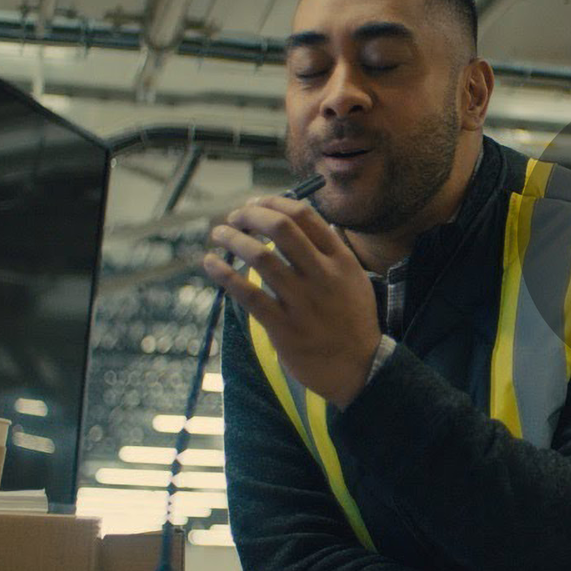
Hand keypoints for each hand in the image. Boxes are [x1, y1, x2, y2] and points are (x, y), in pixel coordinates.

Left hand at [202, 196, 380, 408]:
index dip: (273, 202)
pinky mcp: (283, 326)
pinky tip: (210, 262)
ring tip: (219, 235)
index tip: (255, 204)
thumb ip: (332, 251)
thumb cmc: (353, 321)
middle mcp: (322, 275)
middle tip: (234, 217)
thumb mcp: (355, 279)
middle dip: (250, 214)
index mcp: (340, 260)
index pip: (303, 215)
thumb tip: (305, 223)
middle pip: (280, 228)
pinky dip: (224, 274)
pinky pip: (247, 294)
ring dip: (232, 239)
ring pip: (260, 257)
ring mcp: (302, 301)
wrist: (360, 368)